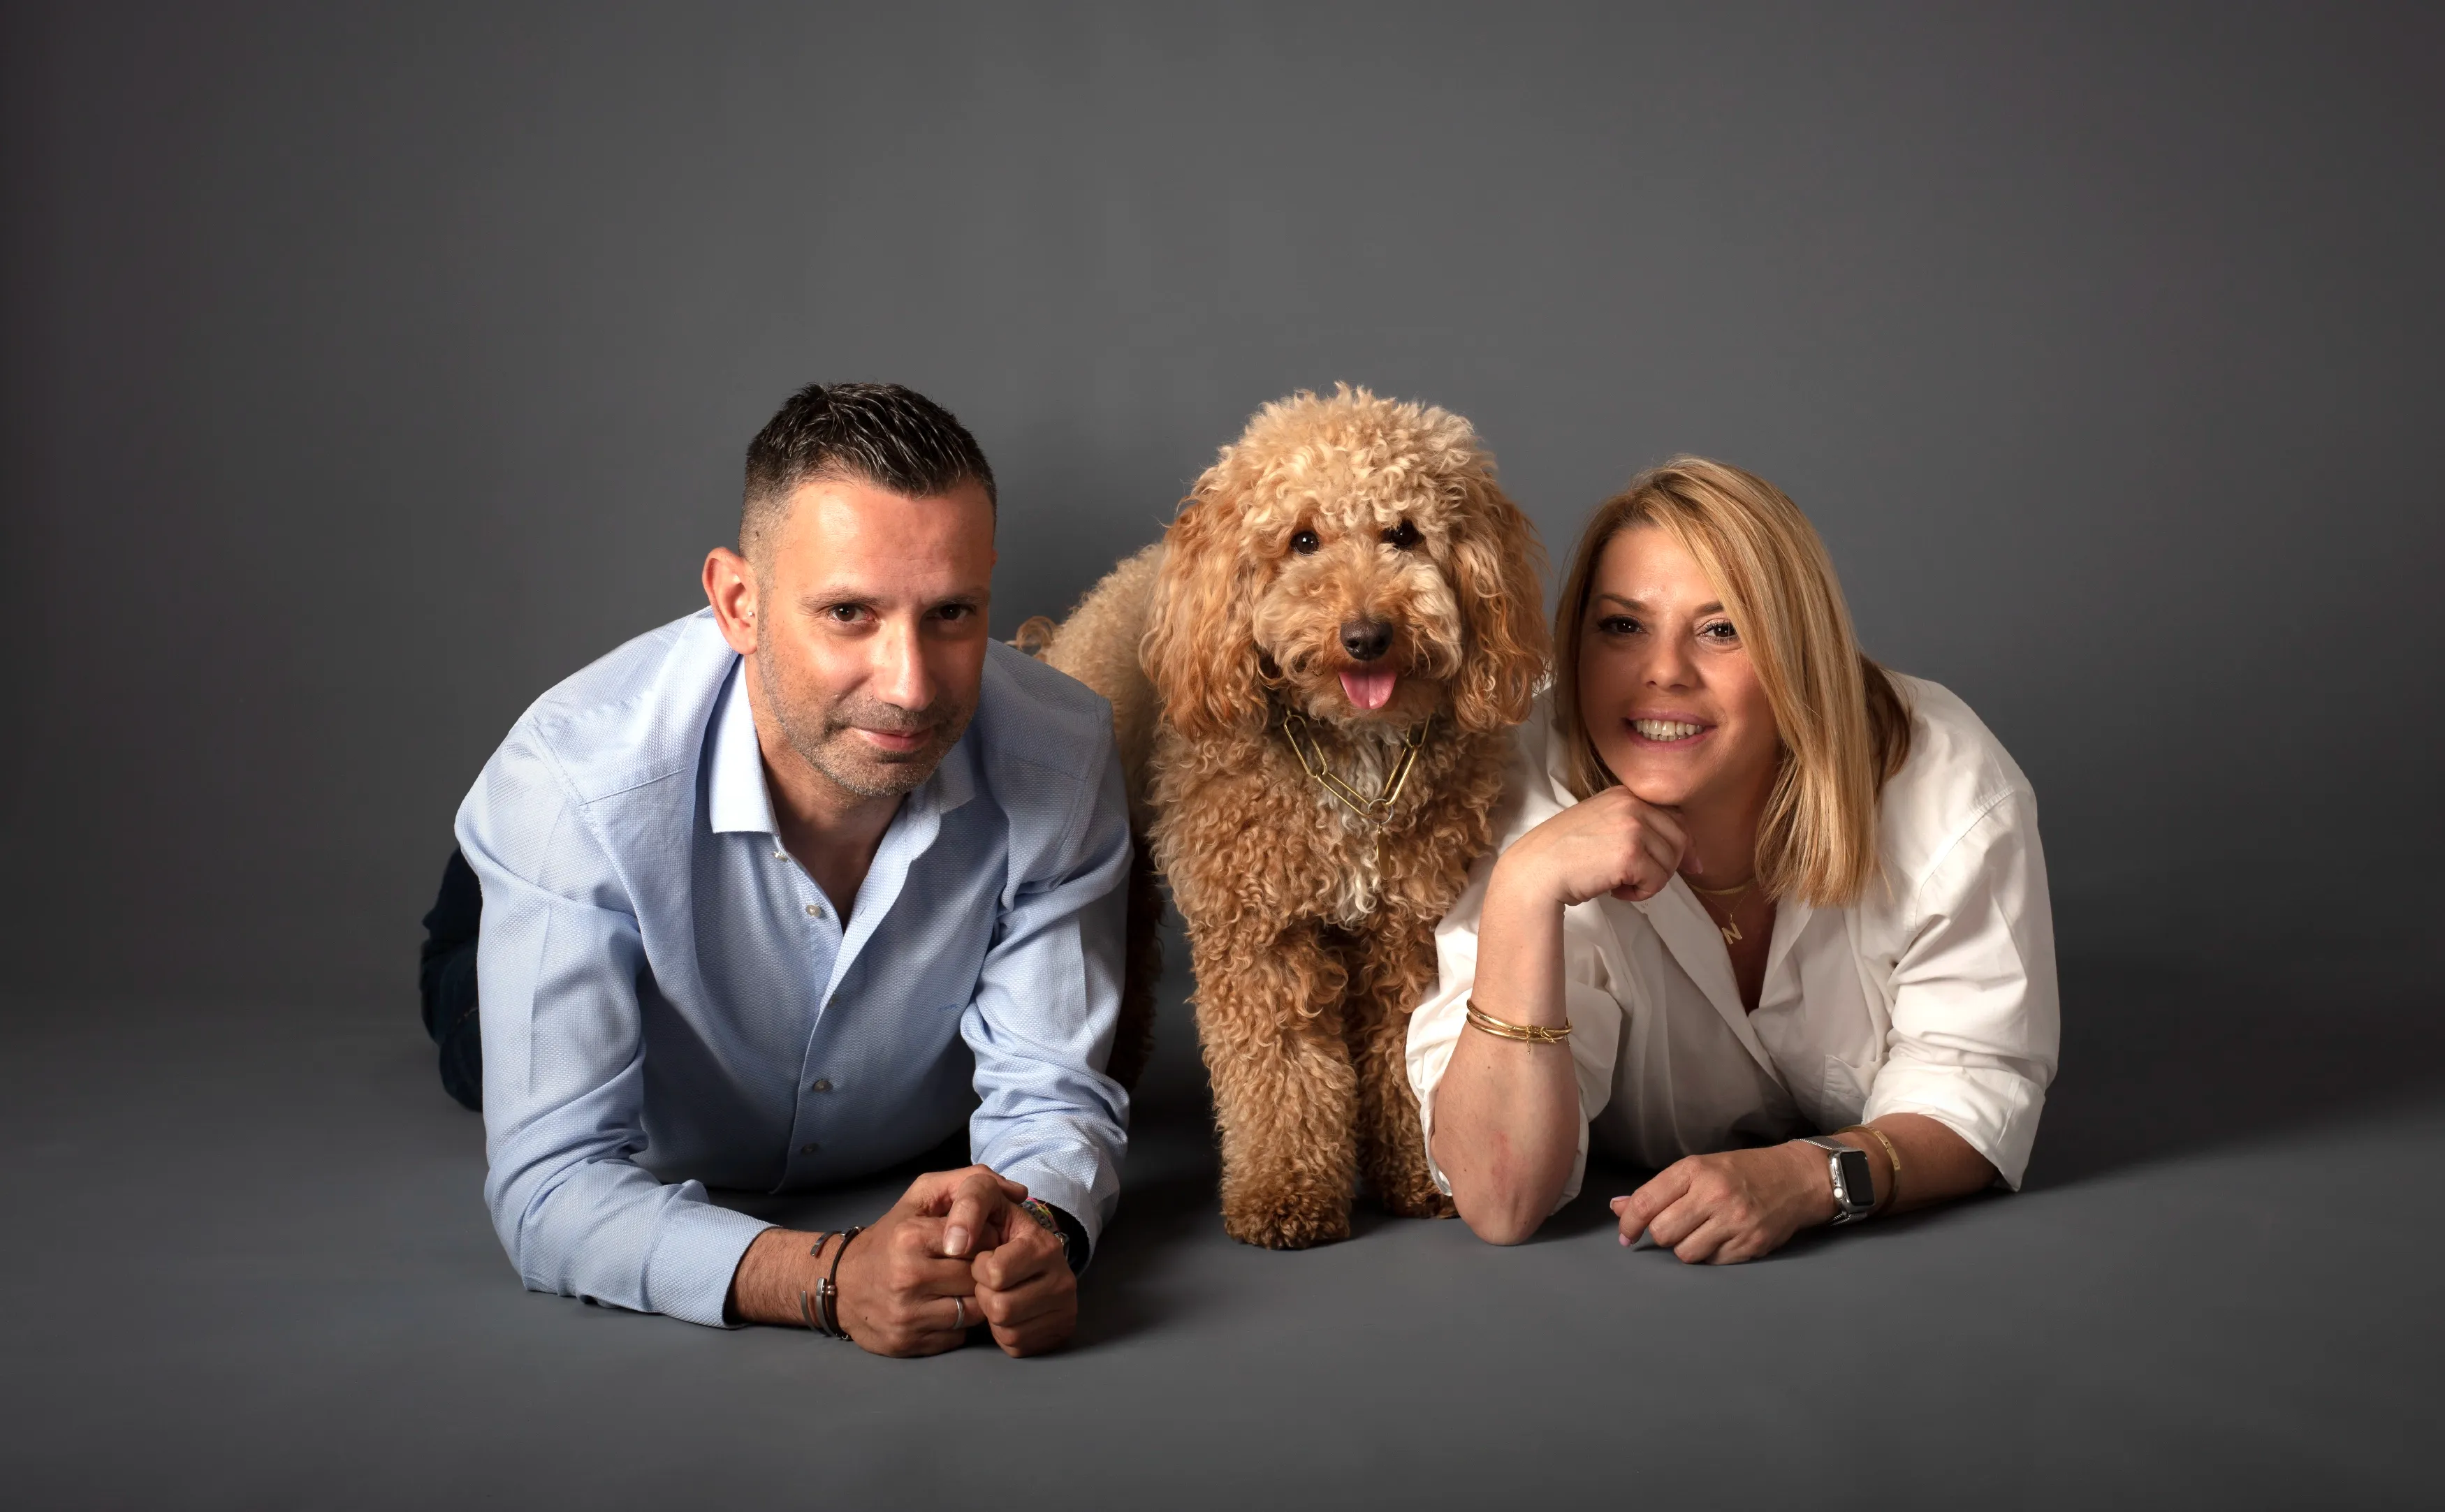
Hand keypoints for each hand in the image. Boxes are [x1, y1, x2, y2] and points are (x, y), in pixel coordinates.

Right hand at [836, 1165, 1025, 1356]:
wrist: (840, 1284)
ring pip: (974, 1311)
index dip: (987, 1240)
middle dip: (982, 1271)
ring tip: (958, 1287)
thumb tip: (1018, 1191)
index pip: (981, 1239)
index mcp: (911, 1237)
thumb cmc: (890, 1236)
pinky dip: (957, 1325)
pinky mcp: (909, 1343)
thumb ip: (968, 1182)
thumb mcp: (921, 1196)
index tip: (977, 1241)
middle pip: (979, 1278)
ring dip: (973, 1300)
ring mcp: (908, 1315)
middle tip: (970, 1266)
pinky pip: (957, 1336)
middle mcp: (908, 1277)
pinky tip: (943, 1309)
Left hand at [969, 1206, 1078, 1356]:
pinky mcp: (1061, 1330)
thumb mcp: (986, 1199)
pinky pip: (1016, 1345)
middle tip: (988, 1281)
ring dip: (991, 1315)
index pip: (996, 1272)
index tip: (982, 1257)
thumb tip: (955, 1244)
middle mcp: (1063, 1277)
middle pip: (1000, 1307)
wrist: (1025, 1253)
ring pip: (1007, 1329)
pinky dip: (1003, 1333)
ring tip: (997, 1294)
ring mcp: (1065, 1306)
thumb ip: (969, 1201)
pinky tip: (1007, 1313)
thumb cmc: (997, 1228)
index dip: (978, 1267)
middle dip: (984, 1295)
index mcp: (1044, 1243)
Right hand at [1494, 786, 1689, 909]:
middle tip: (1638, 879)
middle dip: (1667, 866)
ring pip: (1671, 863)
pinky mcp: (1631, 853)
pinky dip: (1641, 893)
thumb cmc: (1564, 855)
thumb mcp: (1603, 825)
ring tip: (1620, 883)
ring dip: (1650, 882)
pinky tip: (1615, 891)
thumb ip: (1638, 827)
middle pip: (1680, 839)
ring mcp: (1632, 827)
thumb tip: (1692, 857)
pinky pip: (1657, 880)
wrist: (1536, 870)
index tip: (1687, 865)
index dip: (1682, 845)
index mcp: (1625, 794)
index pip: (1675, 817)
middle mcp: (1632, 804)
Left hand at [1610, 1142, 1831, 1264]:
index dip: (1629, 1223)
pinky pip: (1713, 1263)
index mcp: (1694, 1170)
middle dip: (1662, 1235)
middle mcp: (1713, 1194)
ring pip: (1685, 1253)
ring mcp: (1734, 1221)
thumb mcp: (1698, 1169)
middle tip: (1675, 1227)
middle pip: (1662, 1233)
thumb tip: (1618, 1207)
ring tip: (1701, 1232)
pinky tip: (1722, 1239)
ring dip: (1686, 1248)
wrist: (1796, 1178)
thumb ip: (1658, 1190)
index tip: (1626, 1235)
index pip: (1646, 1203)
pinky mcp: (1751, 1244)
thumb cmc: (1741, 1172)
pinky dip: (1711, 1256)